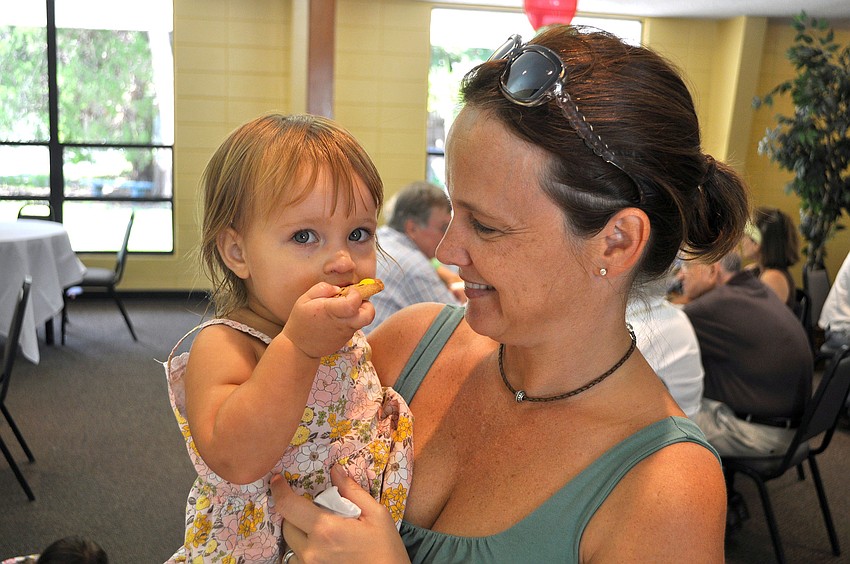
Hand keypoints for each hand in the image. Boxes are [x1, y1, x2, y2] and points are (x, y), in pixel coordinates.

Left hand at [272, 465, 409, 562]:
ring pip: (290, 543)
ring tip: (320, 529)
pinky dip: (304, 548)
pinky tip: (322, 545)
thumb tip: (335, 470)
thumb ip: (352, 491)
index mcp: (326, 529)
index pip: (288, 506)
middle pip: (287, 524)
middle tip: (314, 508)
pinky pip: (298, 557)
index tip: (277, 480)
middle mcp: (311, 550)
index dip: (279, 490)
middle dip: (295, 512)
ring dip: (299, 531)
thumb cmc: (385, 548)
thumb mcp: (376, 514)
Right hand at [282, 282, 375, 358]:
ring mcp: (346, 333)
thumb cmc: (301, 320)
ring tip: (341, 310)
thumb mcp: (304, 299)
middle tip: (355, 301)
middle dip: (367, 305)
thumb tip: (338, 289)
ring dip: (357, 312)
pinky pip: (354, 327)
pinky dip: (350, 321)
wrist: (299, 348)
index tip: (348, 291)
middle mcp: (342, 323)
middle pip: (369, 315)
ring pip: (362, 321)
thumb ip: (322, 289)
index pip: (354, 303)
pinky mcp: (346, 339)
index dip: (356, 294)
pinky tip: (336, 320)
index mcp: (331, 311)